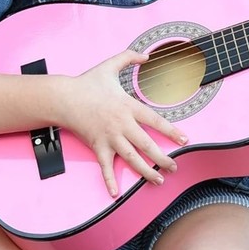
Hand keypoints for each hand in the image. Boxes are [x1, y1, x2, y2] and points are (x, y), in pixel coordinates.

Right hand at [59, 49, 187, 196]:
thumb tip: (147, 55)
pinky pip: (106, 166)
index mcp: (128, 106)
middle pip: (147, 145)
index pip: (156, 121)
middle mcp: (122, 124)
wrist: (63, 97)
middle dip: (163, 158)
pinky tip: (116, 193)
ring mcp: (109, 138)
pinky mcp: (97, 147)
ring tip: (159, 180)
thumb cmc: (87, 83)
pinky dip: (110, 180)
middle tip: (175, 167)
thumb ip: (130, 57)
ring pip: (132, 158)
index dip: (172, 131)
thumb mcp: (110, 65)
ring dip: (146, 171)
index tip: (185, 140)